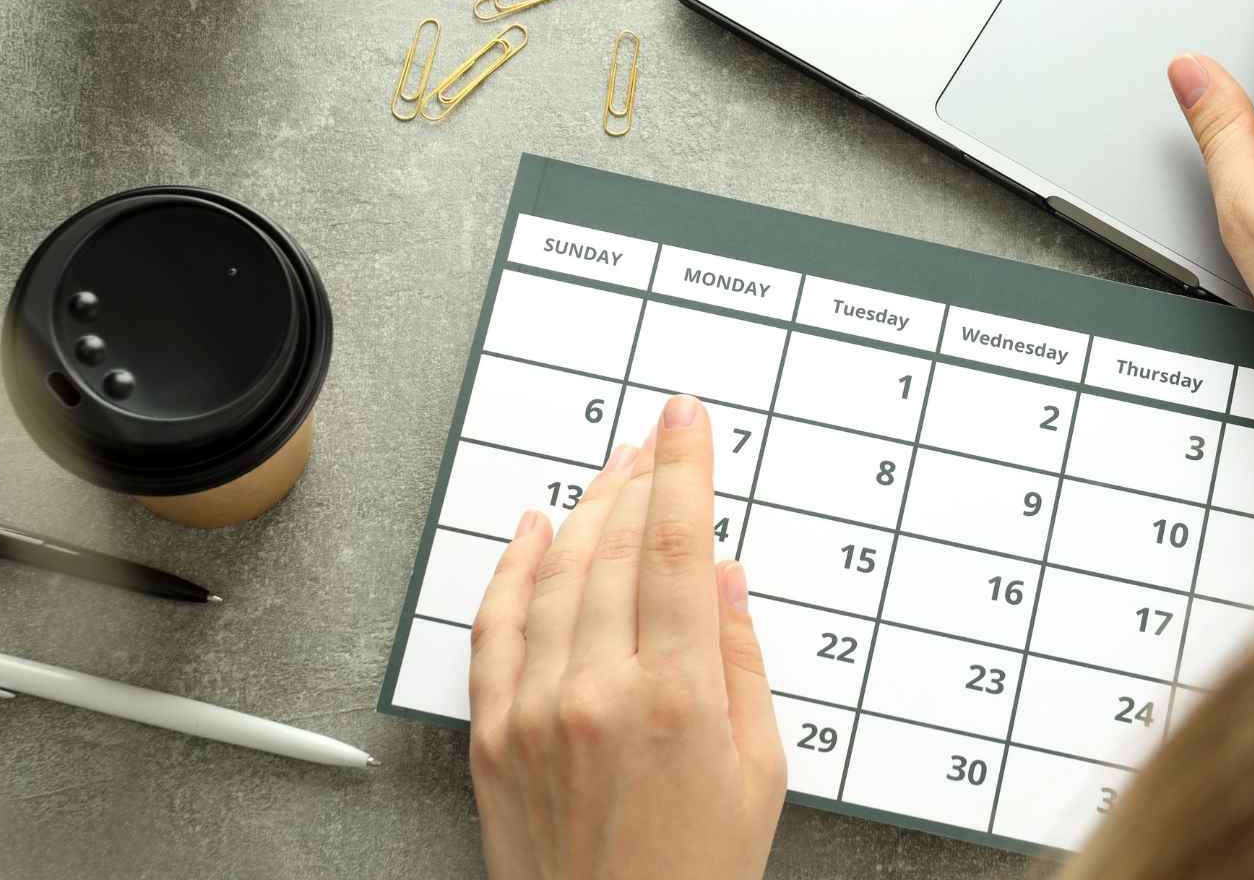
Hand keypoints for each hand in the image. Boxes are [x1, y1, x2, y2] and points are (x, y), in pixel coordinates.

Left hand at [466, 395, 785, 878]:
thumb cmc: (696, 872)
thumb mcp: (760, 773)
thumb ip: (743, 664)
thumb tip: (726, 580)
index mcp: (679, 697)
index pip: (678, 546)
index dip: (684, 468)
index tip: (686, 418)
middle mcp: (599, 692)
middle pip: (615, 547)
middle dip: (639, 479)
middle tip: (654, 439)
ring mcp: (536, 710)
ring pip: (556, 575)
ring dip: (585, 510)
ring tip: (610, 472)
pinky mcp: (493, 735)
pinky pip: (494, 627)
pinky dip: (511, 569)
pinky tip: (531, 531)